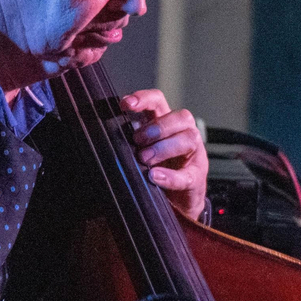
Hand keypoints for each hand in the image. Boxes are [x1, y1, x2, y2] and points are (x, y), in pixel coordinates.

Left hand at [122, 89, 207, 221]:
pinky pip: (187, 175)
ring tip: (145, 159)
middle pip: (180, 117)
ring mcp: (194, 155)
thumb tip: (103, 133)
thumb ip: (129, 140)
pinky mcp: (197, 178)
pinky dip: (170, 176)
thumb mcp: (140, 150)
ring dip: (164, 147)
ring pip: (188, 139)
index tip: (125, 105)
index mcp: (167, 123)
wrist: (177, 202)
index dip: (144, 99)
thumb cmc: (157, 171)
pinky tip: (155, 177)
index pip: (159, 101)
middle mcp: (184, 134)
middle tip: (137, 139)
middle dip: (157, 126)